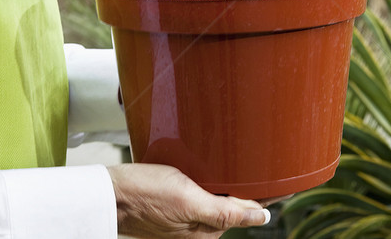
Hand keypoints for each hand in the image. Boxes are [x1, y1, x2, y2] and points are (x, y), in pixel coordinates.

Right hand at [107, 164, 270, 237]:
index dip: (264, 193)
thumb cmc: (144, 193)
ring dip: (225, 182)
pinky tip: (207, 170)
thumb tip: (263, 216)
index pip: (246, 209)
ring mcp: (185, 221)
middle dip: (245, 185)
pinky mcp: (173, 211)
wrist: (109, 193)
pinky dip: (207, 183)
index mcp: (207, 232)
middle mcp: (199, 230)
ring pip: (217, 198)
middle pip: (233, 203)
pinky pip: (199, 196)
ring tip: (235, 160)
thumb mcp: (188, 200)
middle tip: (258, 159)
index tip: (281, 180)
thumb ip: (225, 212)